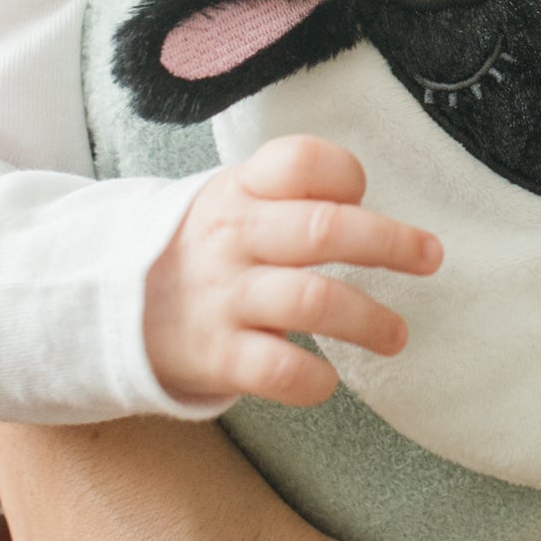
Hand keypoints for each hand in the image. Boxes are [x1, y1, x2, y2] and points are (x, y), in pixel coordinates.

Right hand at [142, 134, 439, 407]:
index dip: (345, 173)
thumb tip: (371, 207)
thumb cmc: (206, 249)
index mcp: (242, 190)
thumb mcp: (234, 199)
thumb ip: (294, 193)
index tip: (360, 193)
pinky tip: (328, 378)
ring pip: (313, 301)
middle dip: (390, 243)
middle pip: (325, 229)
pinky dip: (314, 380)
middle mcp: (234, 238)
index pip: (301, 161)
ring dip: (369, 320)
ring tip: (396, 336)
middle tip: (429, 258)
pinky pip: (278, 370)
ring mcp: (225, 298)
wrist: (112, 307)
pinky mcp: (217, 355)